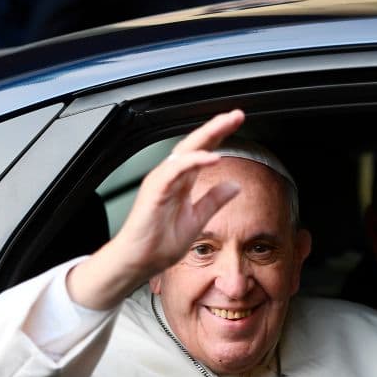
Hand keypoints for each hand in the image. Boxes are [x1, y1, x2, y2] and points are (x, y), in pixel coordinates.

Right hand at [67, 109, 244, 308]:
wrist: (139, 261)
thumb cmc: (159, 243)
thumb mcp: (197, 219)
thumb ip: (214, 200)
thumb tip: (235, 185)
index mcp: (181, 182)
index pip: (203, 151)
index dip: (219, 135)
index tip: (237, 122)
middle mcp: (171, 177)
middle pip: (196, 144)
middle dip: (216, 127)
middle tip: (236, 115)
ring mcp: (161, 181)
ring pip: (185, 151)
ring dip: (206, 136)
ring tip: (225, 125)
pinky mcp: (154, 191)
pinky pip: (175, 171)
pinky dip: (193, 161)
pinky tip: (211, 157)